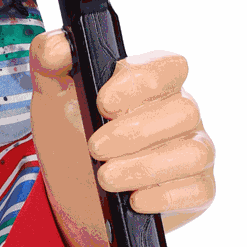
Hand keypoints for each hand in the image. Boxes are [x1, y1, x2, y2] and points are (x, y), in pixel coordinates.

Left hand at [29, 34, 216, 246]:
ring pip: (193, 152)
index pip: (170, 66)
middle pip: (183, 110)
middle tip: (94, 148)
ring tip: (106, 177)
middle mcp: (180, 113)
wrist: (73, 198)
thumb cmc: (71, 139)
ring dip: (145, 167)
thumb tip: (58, 45)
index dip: (142, 82)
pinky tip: (133, 200)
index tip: (103, 103)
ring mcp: (192, 151)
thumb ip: (49, 63)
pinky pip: (197, 190)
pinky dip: (162, 196)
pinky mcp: (197, 189)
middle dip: (134, 132)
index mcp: (152, 83)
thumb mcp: (52, 99)